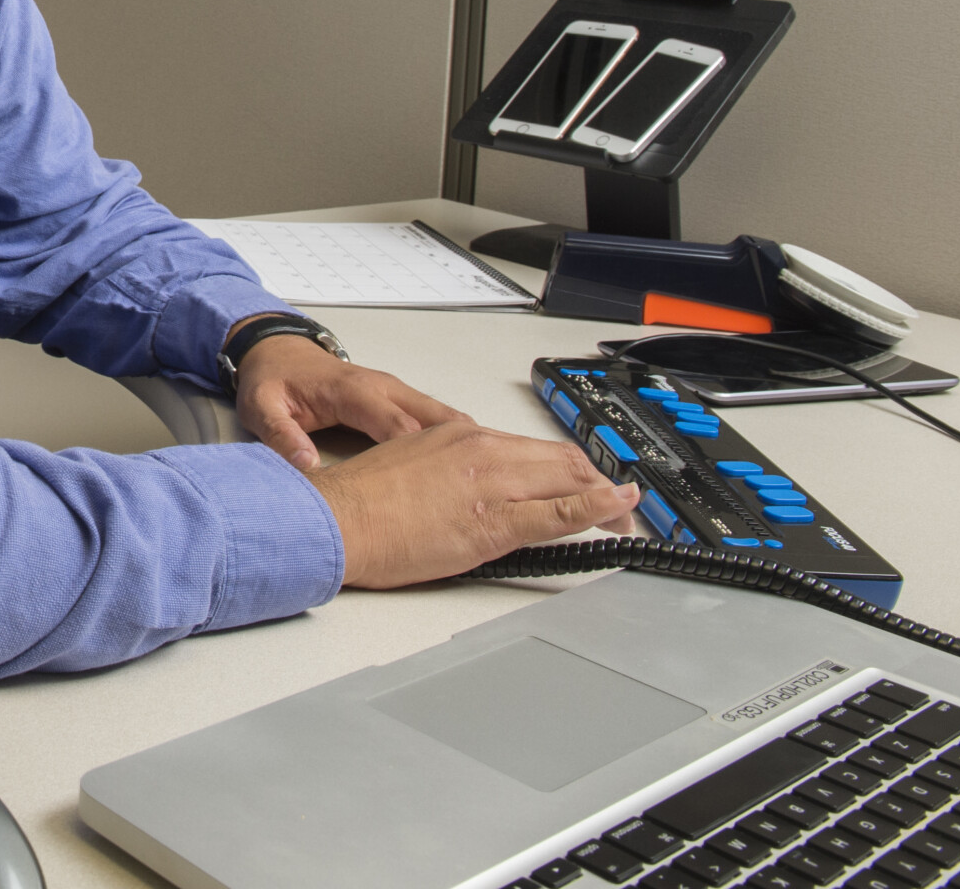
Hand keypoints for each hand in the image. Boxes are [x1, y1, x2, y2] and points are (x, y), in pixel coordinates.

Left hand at [232, 334, 466, 470]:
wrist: (277, 353)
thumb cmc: (273, 380)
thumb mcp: (261, 408)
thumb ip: (280, 435)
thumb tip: (305, 463)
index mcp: (352, 391)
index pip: (395, 424)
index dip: (419, 454)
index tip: (440, 483)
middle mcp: (383, 388)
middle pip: (434, 419)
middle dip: (462, 449)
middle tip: (488, 482)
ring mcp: (395, 392)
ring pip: (444, 419)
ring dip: (469, 445)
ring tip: (494, 478)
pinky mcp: (400, 400)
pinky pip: (437, 421)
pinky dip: (460, 441)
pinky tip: (476, 466)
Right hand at [306, 419, 641, 588]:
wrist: (335, 519)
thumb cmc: (360, 501)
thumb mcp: (409, 464)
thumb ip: (449, 470)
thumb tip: (473, 489)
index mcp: (459, 436)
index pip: (531, 447)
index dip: (568, 467)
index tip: (582, 482)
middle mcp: (482, 451)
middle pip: (561, 459)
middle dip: (596, 481)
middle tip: (615, 504)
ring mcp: (492, 486)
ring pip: (569, 479)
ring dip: (605, 497)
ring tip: (624, 515)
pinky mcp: (494, 523)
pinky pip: (560, 514)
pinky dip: (597, 510)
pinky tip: (617, 512)